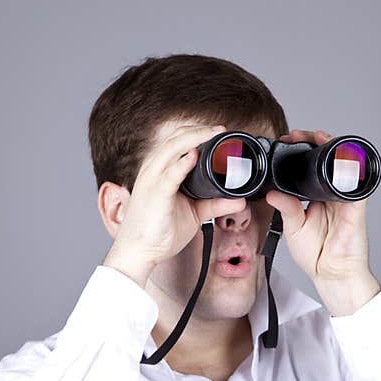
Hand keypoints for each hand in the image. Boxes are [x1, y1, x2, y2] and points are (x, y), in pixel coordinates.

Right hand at [104, 124, 246, 283]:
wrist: (139, 251)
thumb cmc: (158, 231)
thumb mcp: (194, 214)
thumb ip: (215, 204)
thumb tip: (240, 201)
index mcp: (160, 170)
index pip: (177, 141)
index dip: (198, 133)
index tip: (219, 133)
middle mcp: (154, 170)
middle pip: (175, 138)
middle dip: (199, 130)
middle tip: (221, 129)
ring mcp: (152, 180)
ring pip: (172, 148)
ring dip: (193, 138)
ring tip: (213, 133)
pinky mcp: (154, 194)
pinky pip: (169, 174)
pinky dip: (182, 164)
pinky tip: (194, 156)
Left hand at [265, 129, 380, 313]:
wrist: (333, 273)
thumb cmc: (315, 254)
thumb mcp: (293, 228)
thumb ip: (285, 208)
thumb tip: (271, 192)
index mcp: (315, 196)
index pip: (308, 166)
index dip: (299, 151)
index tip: (285, 142)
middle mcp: (330, 192)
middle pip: (325, 158)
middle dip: (312, 141)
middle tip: (296, 135)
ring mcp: (344, 196)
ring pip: (341, 162)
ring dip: (330, 145)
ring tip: (316, 136)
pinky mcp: (355, 203)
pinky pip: (356, 179)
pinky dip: (349, 164)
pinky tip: (339, 153)